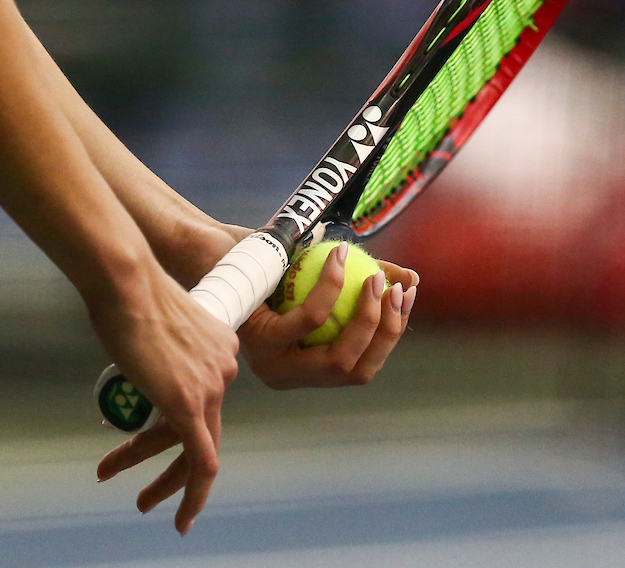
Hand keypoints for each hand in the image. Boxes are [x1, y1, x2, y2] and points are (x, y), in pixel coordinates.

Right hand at [90, 258, 239, 535]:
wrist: (128, 284)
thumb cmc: (130, 293)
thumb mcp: (156, 321)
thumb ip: (161, 343)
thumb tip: (144, 351)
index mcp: (221, 348)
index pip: (199, 397)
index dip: (165, 423)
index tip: (143, 435)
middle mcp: (223, 369)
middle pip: (202, 427)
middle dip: (177, 466)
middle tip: (152, 495)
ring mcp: (209, 387)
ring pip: (193, 449)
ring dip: (165, 483)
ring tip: (142, 504)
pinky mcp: (188, 404)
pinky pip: (200, 460)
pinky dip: (192, 493)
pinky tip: (182, 518)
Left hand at [238, 242, 417, 388]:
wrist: (213, 247)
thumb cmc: (268, 261)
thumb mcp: (325, 270)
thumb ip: (365, 279)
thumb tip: (412, 282)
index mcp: (304, 368)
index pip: (362, 368)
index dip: (391, 336)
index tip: (405, 296)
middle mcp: (287, 376)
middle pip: (357, 371)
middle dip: (387, 332)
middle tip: (397, 290)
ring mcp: (272, 364)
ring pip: (338, 357)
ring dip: (367, 315)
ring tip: (375, 276)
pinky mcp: (260, 341)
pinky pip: (312, 319)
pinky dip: (334, 288)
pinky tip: (342, 259)